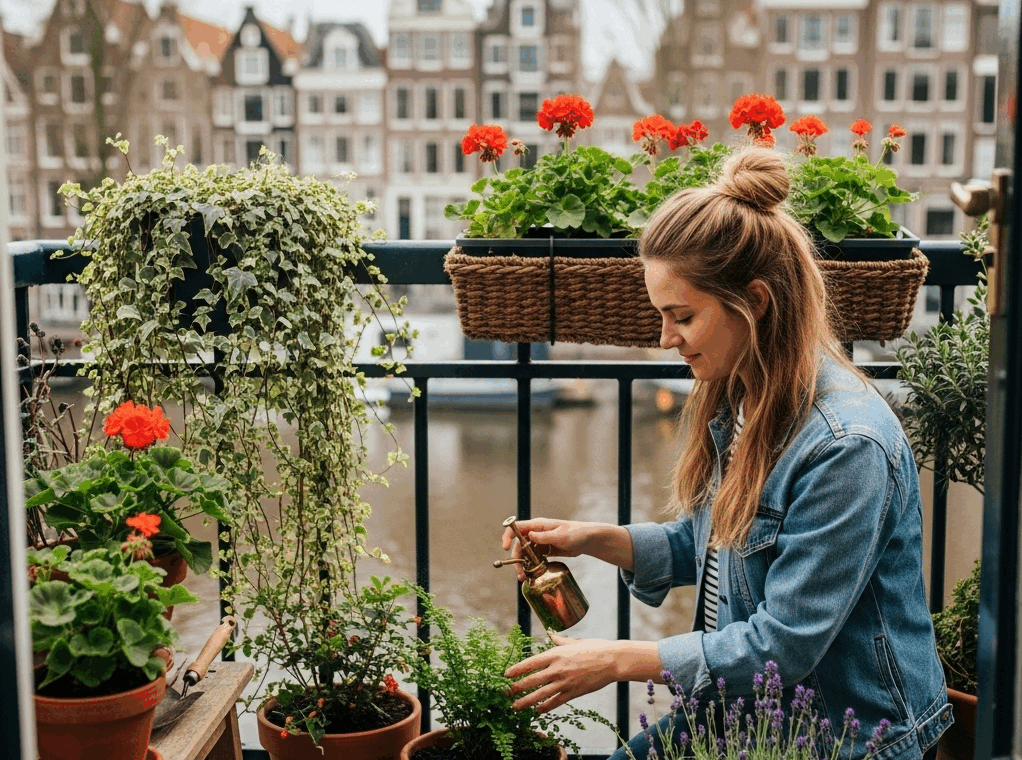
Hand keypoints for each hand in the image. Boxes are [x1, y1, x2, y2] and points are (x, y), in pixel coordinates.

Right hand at [500, 519, 632, 579]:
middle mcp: (536, 533)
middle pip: (519, 545)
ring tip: (524, 577)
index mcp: (538, 526)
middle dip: (516, 559)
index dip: (508, 536)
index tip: (504, 548)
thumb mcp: (561, 536)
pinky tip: (532, 575)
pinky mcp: (545, 550)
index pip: (517, 528)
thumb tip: (529, 537)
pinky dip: (531, 566)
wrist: (588, 540)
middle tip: (519, 573)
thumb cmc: (577, 533)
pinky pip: (534, 558)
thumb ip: (545, 537)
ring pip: (525, 554)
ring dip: (523, 565)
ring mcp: (541, 542)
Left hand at [504, 632, 618, 713]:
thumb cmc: (595, 648)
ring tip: (515, 707)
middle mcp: (558, 669)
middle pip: (532, 680)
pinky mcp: (574, 693)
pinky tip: (537, 712)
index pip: (531, 663)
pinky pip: (555, 702)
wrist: (613, 661)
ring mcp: (565, 682)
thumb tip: (550, 634)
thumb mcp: (575, 642)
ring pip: (540, 694)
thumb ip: (559, 641)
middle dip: (516, 688)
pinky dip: (545, 708)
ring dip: (526, 702)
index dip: (516, 670)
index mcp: (556, 654)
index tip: (505, 675)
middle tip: (505, 693)